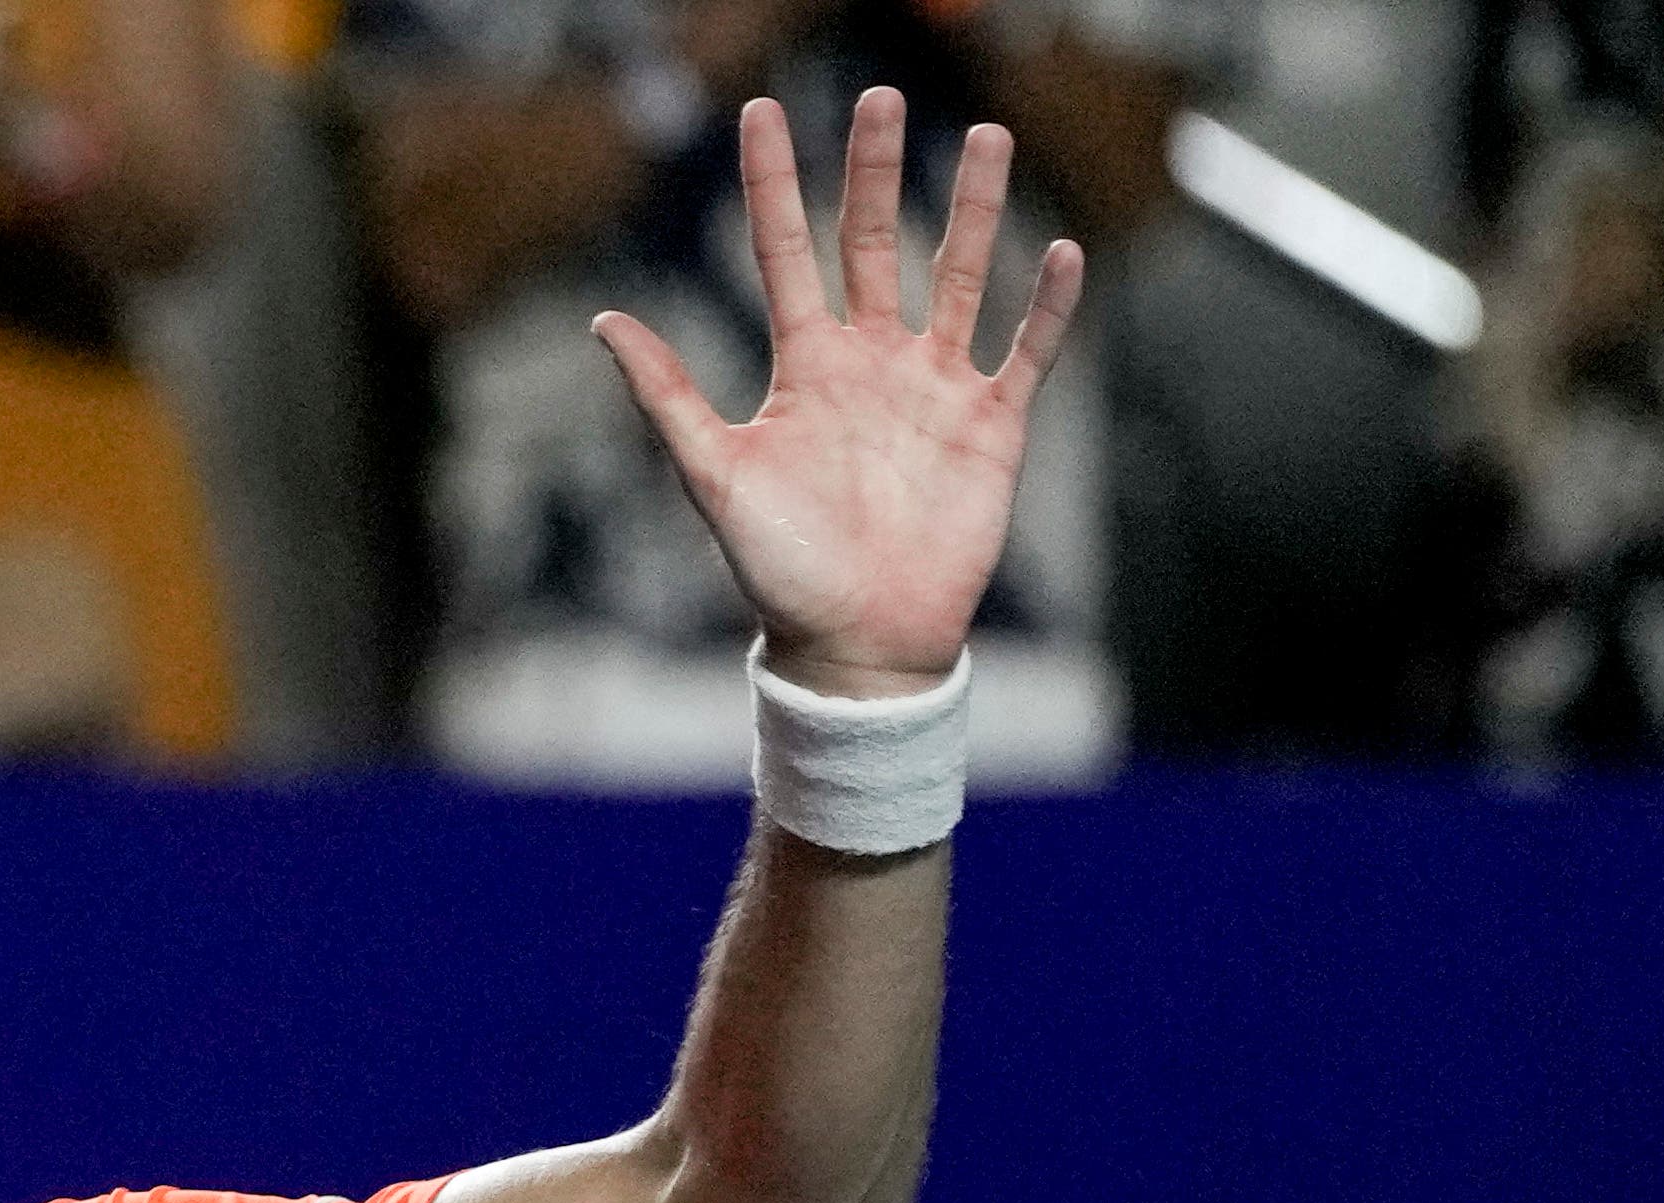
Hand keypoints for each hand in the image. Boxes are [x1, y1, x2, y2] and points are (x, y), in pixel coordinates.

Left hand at [591, 92, 1082, 690]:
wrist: (857, 645)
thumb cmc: (780, 572)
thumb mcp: (714, 476)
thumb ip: (667, 396)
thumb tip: (605, 322)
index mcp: (804, 367)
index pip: (784, 253)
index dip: (772, 185)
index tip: (761, 113)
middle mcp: (870, 362)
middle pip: (873, 242)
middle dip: (877, 171)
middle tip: (883, 97)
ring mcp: (934, 388)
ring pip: (960, 275)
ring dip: (974, 209)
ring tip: (987, 138)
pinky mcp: (991, 425)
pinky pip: (1026, 351)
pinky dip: (1046, 305)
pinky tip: (1058, 249)